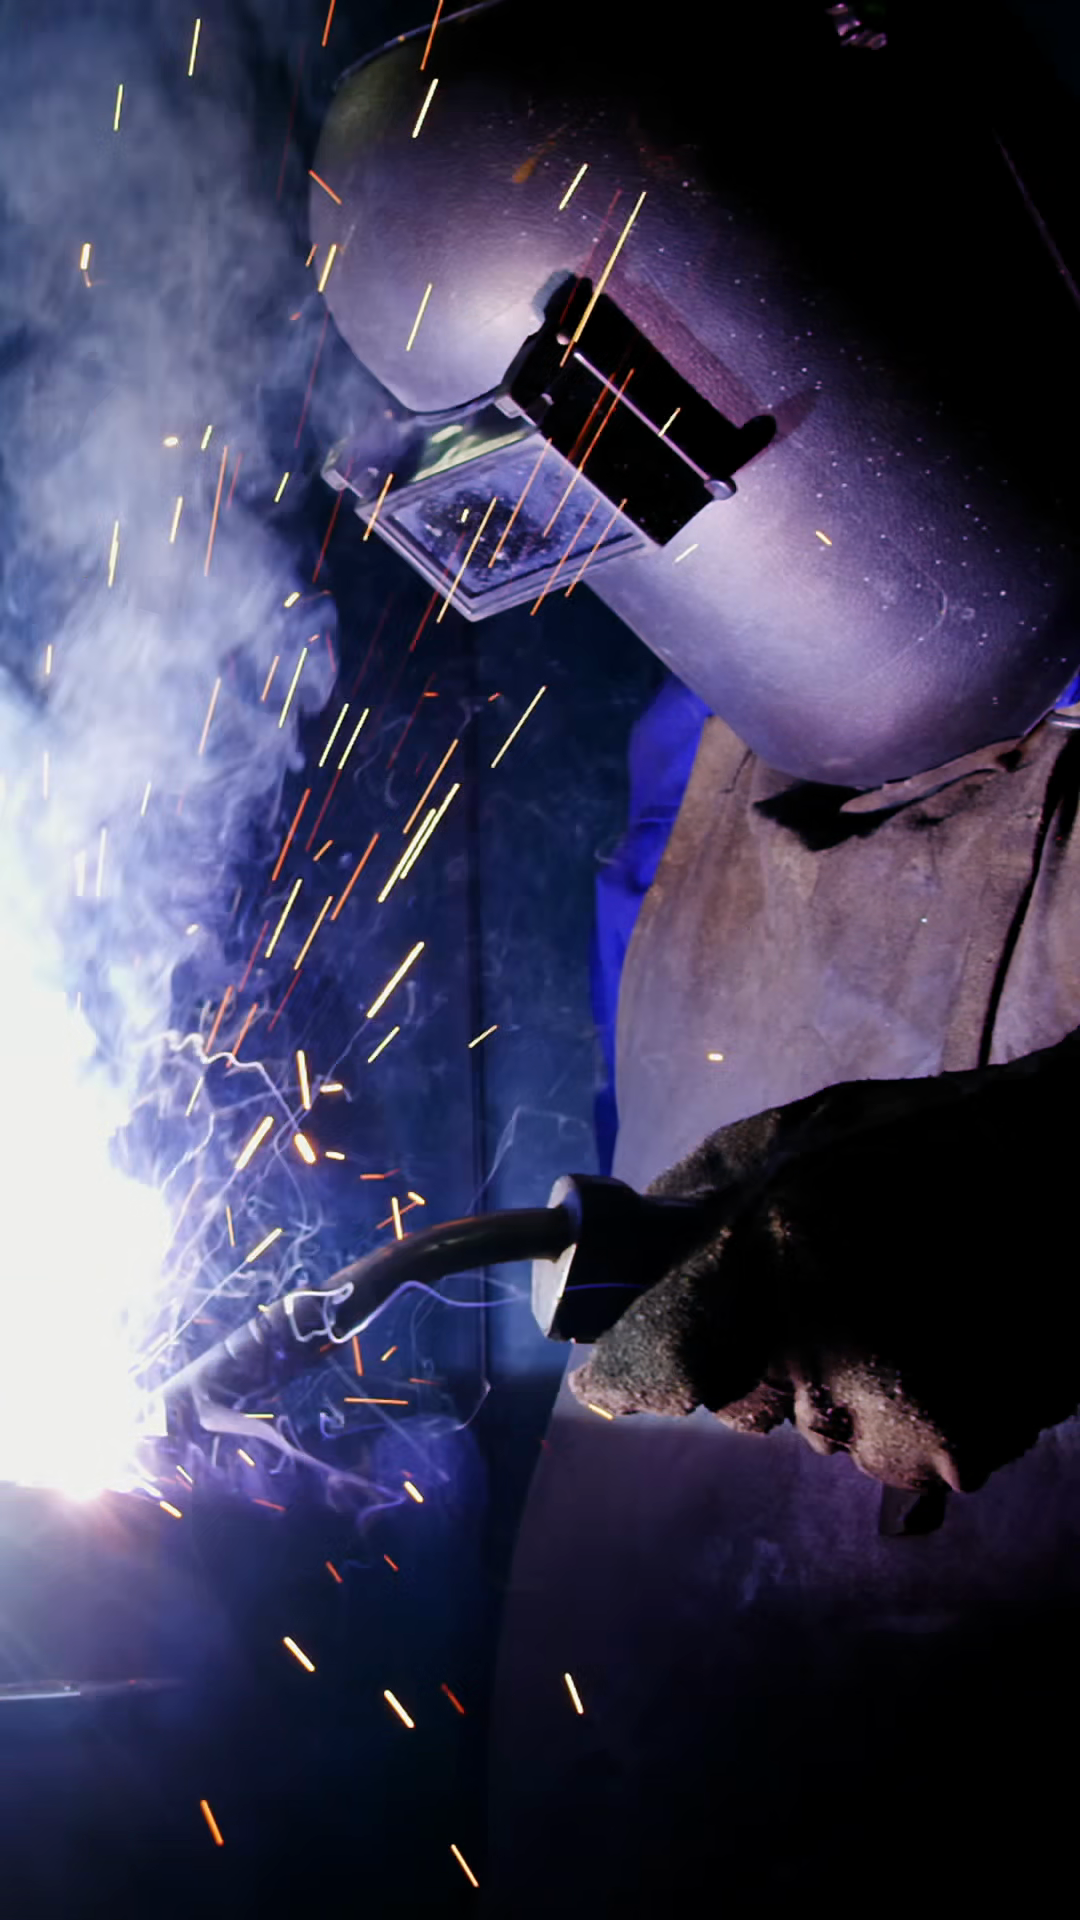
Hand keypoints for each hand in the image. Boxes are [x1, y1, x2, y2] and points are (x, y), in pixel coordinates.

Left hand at [568, 1038, 1079, 1491]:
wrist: (1075, 1170)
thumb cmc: (928, 1139)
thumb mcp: (792, 1136)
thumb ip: (695, 1201)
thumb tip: (617, 1263)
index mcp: (769, 1247)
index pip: (654, 1361)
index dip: (627, 1372)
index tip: (609, 1379)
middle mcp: (823, 1343)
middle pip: (738, 1402)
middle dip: (755, 1361)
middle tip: (816, 1293)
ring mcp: (897, 1411)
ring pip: (818, 1430)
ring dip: (840, 1387)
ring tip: (901, 1308)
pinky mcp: (959, 1450)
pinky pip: (893, 1451)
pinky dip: (909, 1411)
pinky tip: (945, 1343)